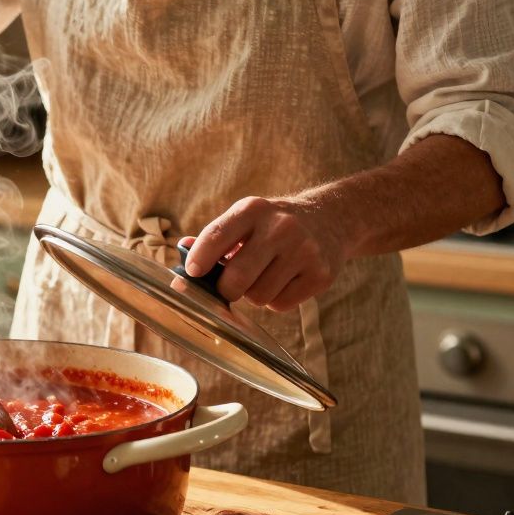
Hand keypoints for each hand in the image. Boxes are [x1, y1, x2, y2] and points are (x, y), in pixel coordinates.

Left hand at [182, 196, 349, 311]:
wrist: (331, 219)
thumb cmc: (273, 224)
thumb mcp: (245, 219)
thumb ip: (214, 237)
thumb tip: (182, 251)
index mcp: (253, 210)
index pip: (216, 236)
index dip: (199, 259)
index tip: (191, 273)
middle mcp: (281, 227)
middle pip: (237, 278)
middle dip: (225, 289)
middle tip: (228, 286)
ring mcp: (304, 251)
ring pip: (258, 297)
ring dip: (253, 295)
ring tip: (263, 277)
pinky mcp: (321, 274)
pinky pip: (281, 304)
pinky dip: (276, 300)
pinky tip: (283, 281)